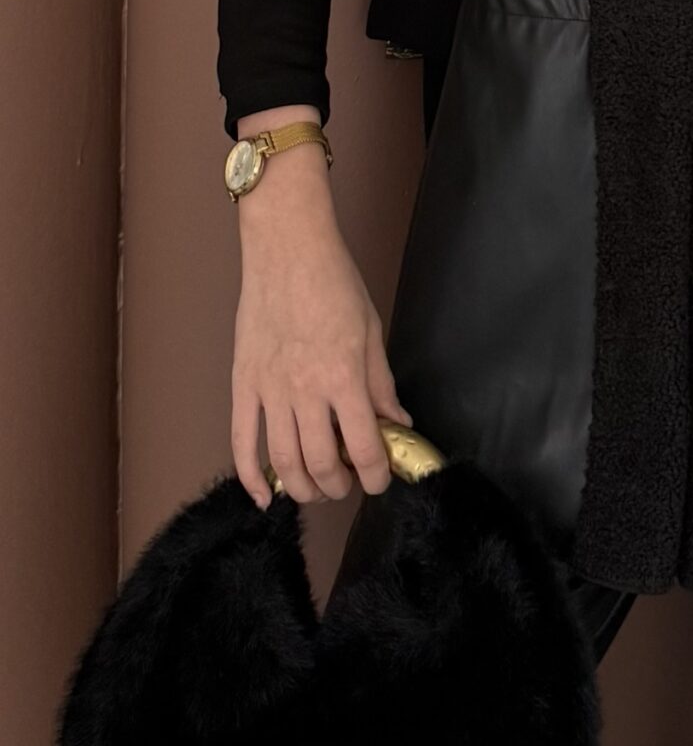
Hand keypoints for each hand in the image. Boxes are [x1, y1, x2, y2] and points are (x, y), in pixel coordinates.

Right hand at [231, 151, 412, 509]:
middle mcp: (305, 389)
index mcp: (344, 376)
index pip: (362, 447)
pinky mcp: (243, 383)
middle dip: (338, 484)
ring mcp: (270, 388)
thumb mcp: (371, 331)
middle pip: (320, 462)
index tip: (380, 478)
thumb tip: (396, 422)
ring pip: (282, 460)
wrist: (287, 249)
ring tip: (317, 488)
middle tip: (348, 481)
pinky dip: (250, 476)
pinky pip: (241, 440)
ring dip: (302, 486)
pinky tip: (266, 496)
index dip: (376, 475)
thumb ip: (381, 384)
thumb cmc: (333, 282)